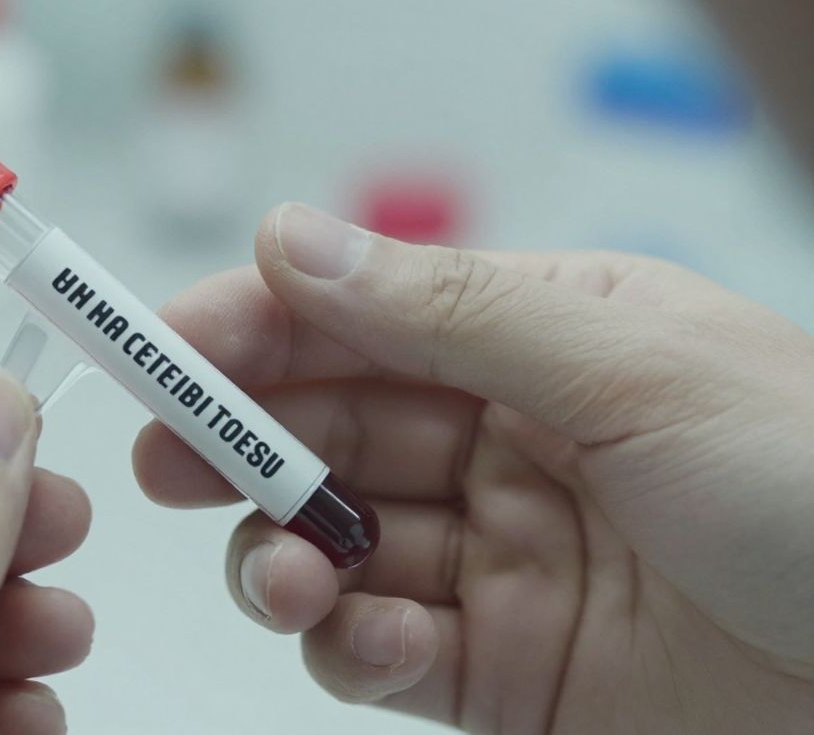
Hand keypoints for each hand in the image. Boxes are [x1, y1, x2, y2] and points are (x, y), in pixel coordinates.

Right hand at [133, 204, 813, 732]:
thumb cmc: (813, 489)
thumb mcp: (633, 365)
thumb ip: (448, 307)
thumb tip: (291, 241)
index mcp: (540, 342)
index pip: (361, 319)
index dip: (254, 325)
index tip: (163, 346)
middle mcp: (506, 444)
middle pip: (329, 431)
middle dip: (240, 444)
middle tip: (168, 461)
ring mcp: (496, 561)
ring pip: (336, 545)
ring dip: (282, 554)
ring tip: (283, 573)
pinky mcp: (498, 671)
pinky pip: (381, 650)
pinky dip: (351, 647)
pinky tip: (373, 641)